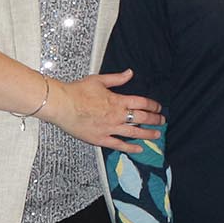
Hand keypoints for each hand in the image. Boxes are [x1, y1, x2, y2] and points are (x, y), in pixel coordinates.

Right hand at [40, 69, 163, 151]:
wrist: (61, 104)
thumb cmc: (77, 91)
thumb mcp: (99, 80)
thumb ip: (117, 78)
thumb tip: (130, 72)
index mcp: (118, 100)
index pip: (142, 103)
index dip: (153, 106)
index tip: (158, 108)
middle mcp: (117, 115)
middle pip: (142, 118)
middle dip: (155, 120)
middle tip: (162, 121)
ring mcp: (109, 128)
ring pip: (134, 133)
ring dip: (147, 134)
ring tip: (156, 135)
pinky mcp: (100, 139)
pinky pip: (118, 145)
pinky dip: (130, 148)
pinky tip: (139, 149)